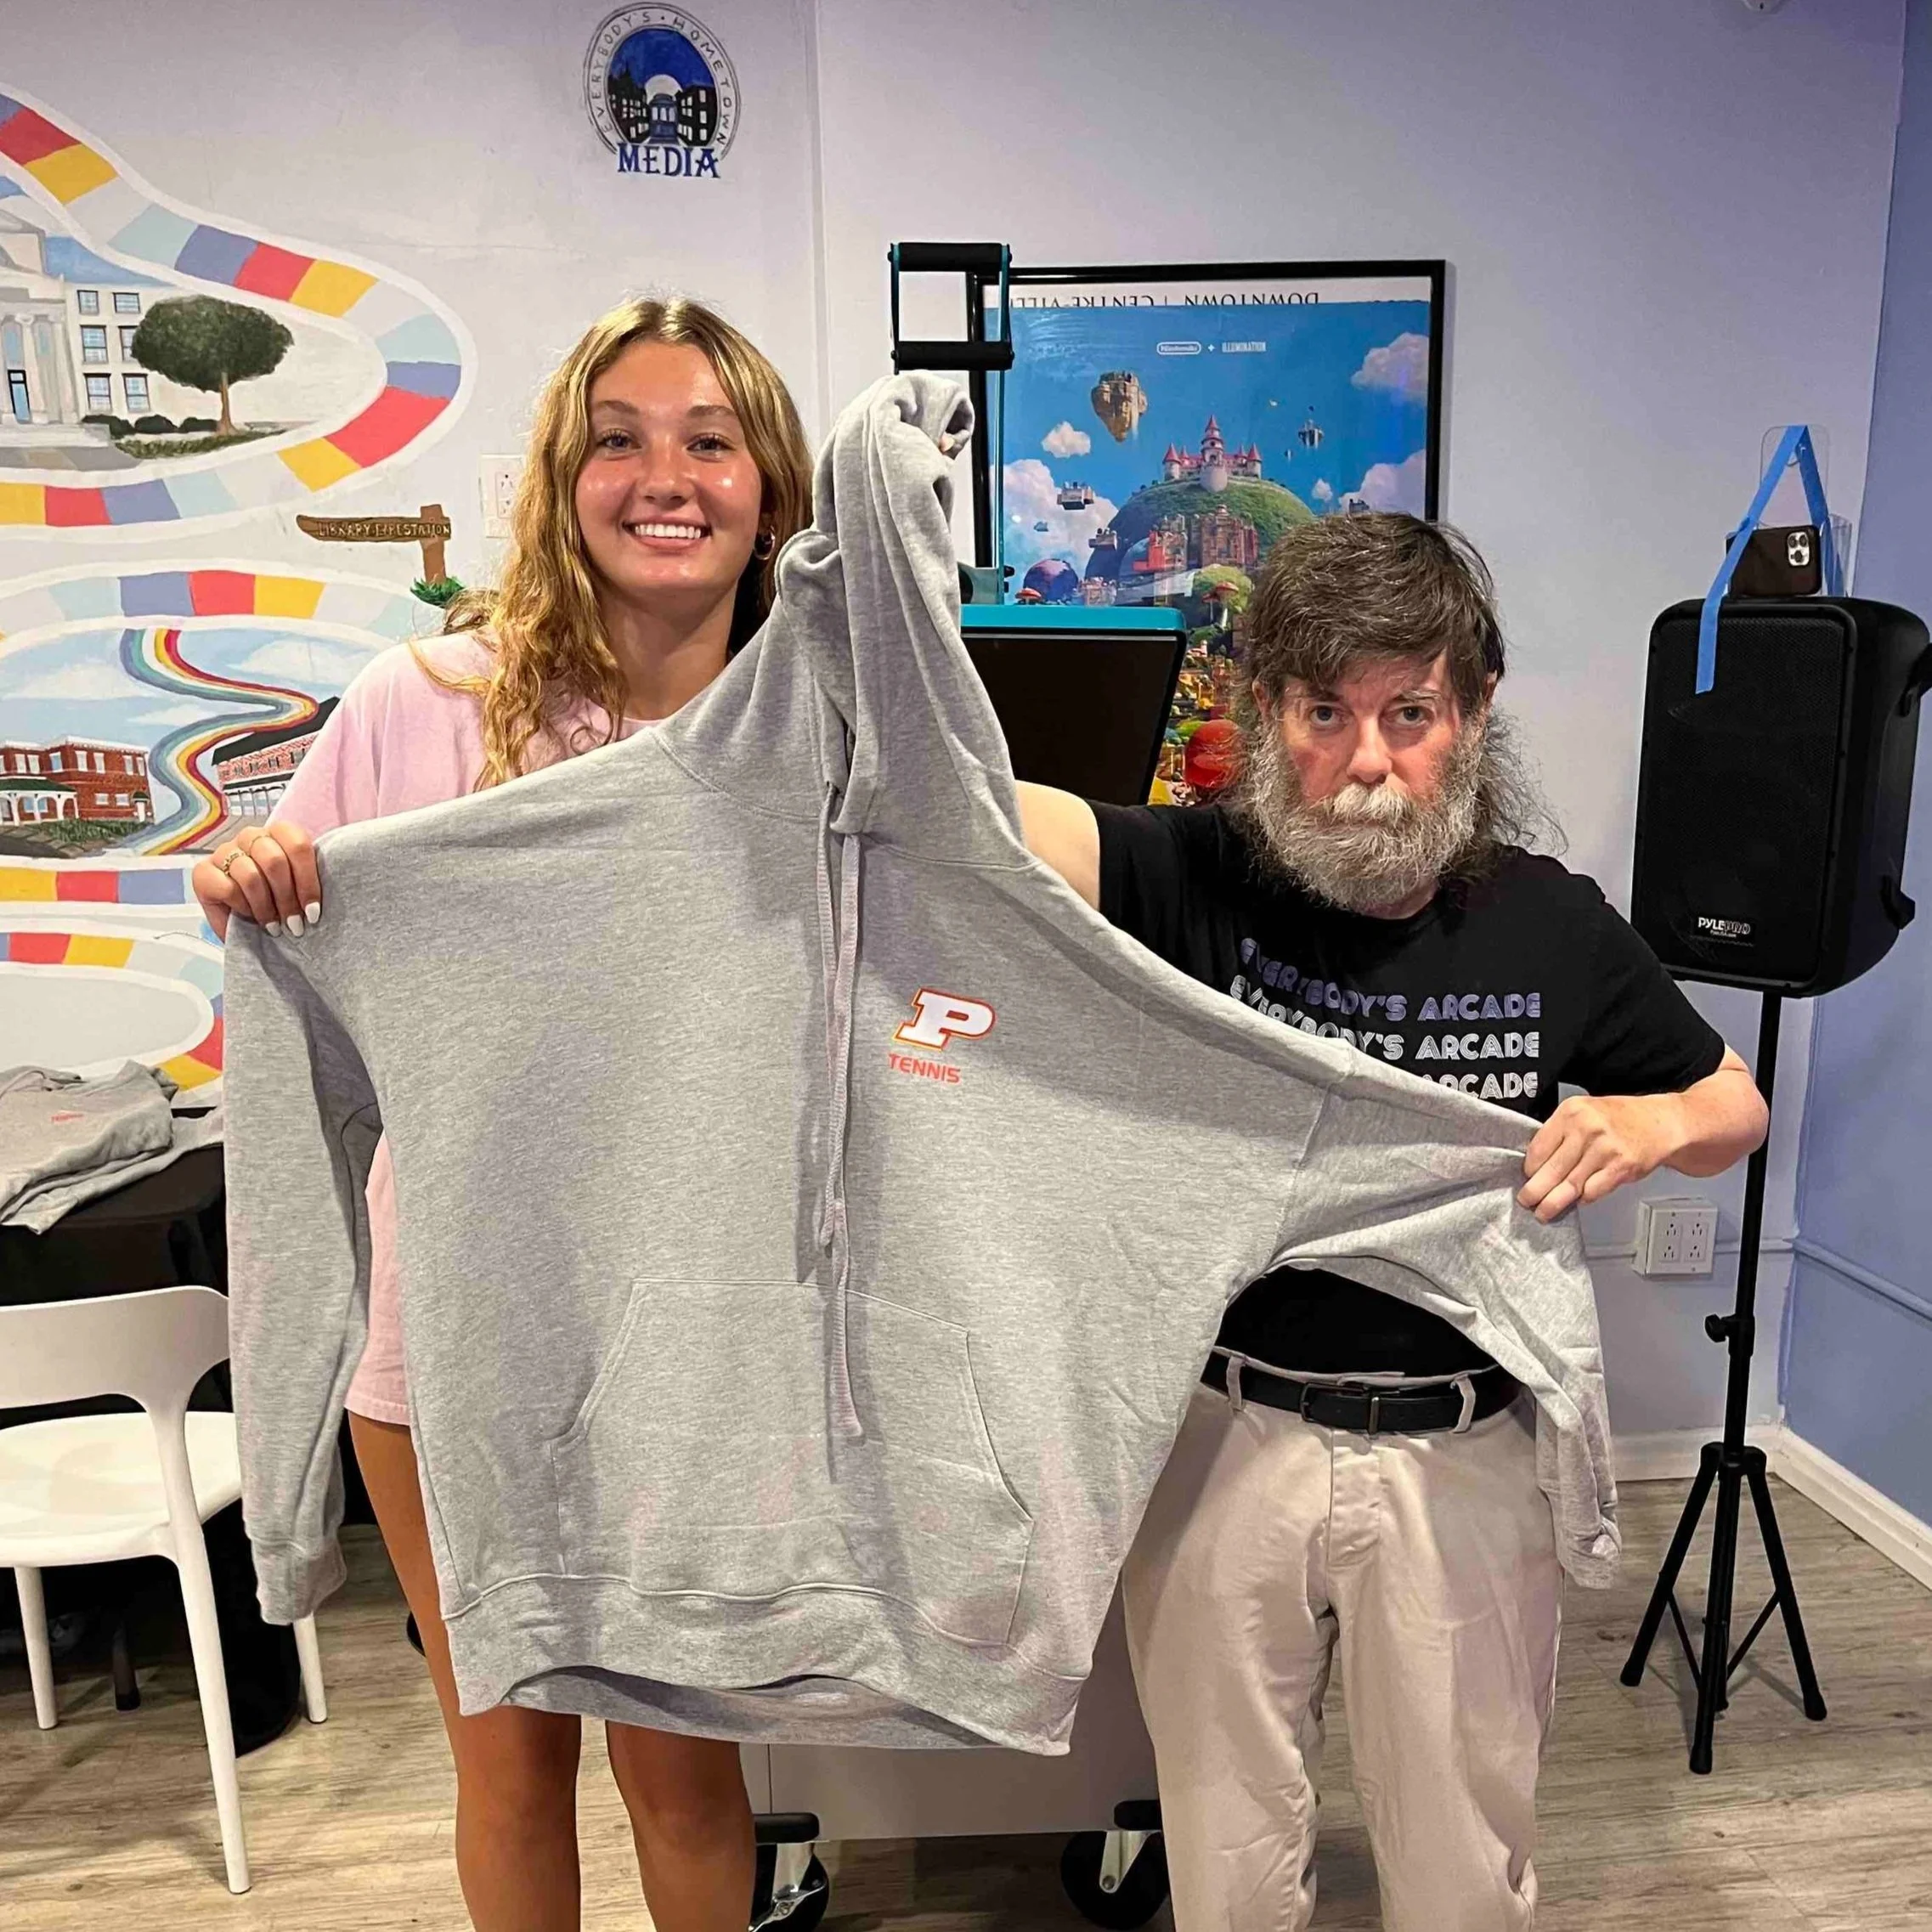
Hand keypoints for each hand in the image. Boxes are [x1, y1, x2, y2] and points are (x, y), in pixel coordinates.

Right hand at [192, 822, 320, 942]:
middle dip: (287, 899)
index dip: (308, 882)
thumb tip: (318, 902)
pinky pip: (227, 888)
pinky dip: (242, 907)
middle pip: (274, 861)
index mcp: (279, 834)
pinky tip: (249, 916)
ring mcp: (225, 852)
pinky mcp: (203, 872)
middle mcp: (251, 837)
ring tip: (273, 926)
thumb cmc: (277, 903)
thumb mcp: (299, 891)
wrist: (246, 924)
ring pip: (251, 876)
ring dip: (265, 907)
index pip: (298, 845)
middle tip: (293, 924)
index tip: (313, 912)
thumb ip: (309, 885)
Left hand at [1518, 1092, 1682, 1223]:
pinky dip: (1583, 1199)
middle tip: (1526, 1201)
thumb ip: (1561, 1133)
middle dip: (1535, 1192)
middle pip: (1551, 1170)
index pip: (1538, 1148)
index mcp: (1571, 1112)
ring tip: (1544, 1212)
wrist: (1660, 1122)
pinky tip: (1578, 1201)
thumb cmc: (1620, 1118)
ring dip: (1554, 1203)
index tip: (1526, 1178)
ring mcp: (1605, 1150)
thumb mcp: (1584, 1112)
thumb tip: (1537, 1164)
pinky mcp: (1621, 1168)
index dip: (1529, 1169)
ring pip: (1570, 1185)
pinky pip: (1593, 1191)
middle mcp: (1587, 1129)